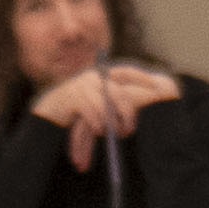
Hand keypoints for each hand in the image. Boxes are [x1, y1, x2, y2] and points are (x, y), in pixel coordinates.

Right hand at [26, 61, 184, 167]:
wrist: (50, 110)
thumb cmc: (78, 109)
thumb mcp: (98, 103)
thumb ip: (113, 102)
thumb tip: (136, 112)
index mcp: (103, 75)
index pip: (127, 72)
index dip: (142, 78)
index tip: (157, 87)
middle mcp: (94, 77)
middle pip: (118, 92)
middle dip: (127, 113)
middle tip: (131, 129)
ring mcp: (83, 86)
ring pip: (105, 105)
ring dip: (111, 123)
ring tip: (113, 135)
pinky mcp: (73, 98)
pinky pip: (91, 113)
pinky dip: (97, 124)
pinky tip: (99, 131)